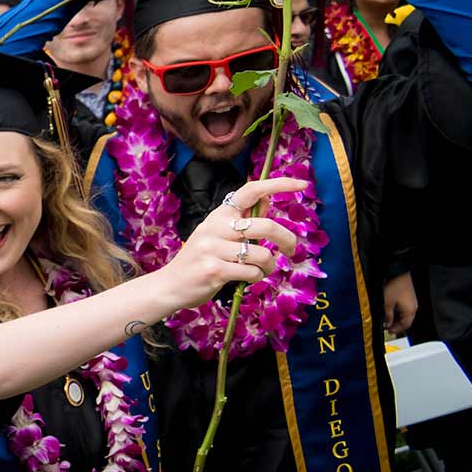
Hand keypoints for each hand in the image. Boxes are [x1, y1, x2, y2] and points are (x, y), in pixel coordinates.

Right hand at [153, 177, 308, 313]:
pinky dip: (256, 278)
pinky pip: (252, 272)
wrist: (169, 286)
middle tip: (291, 250)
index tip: (302, 184)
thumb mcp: (217, 235)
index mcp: (218, 216)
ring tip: (261, 271)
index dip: (278, 185)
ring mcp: (212, 249)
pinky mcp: (214, 270)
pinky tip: (245, 280)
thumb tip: (267, 200)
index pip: (250, 191)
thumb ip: (242, 219)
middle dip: (287, 239)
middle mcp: (214, 228)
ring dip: (269, 266)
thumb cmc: (198, 261)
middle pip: (265, 226)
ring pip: (262, 254)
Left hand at [384, 272, 418, 336]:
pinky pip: (405, 310)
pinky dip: (398, 313)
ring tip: (387, 321)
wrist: (399, 275)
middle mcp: (413, 309)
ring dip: (397, 319)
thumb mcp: (387, 303)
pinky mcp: (409, 299)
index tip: (388, 331)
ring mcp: (412, 304)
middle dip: (396, 325)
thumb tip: (387, 325)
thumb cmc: (395, 288)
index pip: (405, 325)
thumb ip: (388, 316)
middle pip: (406, 322)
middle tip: (387, 327)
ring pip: (405, 316)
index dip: (397, 330)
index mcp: (410, 311)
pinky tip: (391, 313)